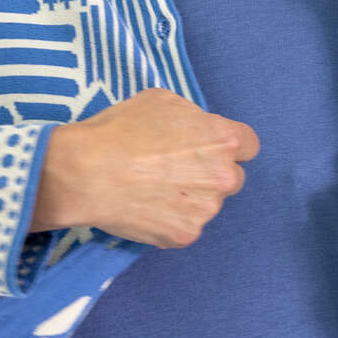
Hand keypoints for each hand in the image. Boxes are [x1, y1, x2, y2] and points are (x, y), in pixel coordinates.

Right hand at [30, 89, 260, 248]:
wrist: (88, 172)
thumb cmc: (121, 130)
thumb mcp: (162, 101)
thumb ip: (191, 117)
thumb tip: (195, 130)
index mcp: (223, 139)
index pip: (249, 146)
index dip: (229, 147)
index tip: (210, 149)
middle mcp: (223, 177)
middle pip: (232, 178)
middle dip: (211, 175)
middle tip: (176, 171)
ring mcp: (205, 210)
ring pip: (207, 205)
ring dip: (190, 199)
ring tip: (153, 190)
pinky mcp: (185, 236)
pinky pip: (185, 227)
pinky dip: (170, 220)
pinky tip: (145, 207)